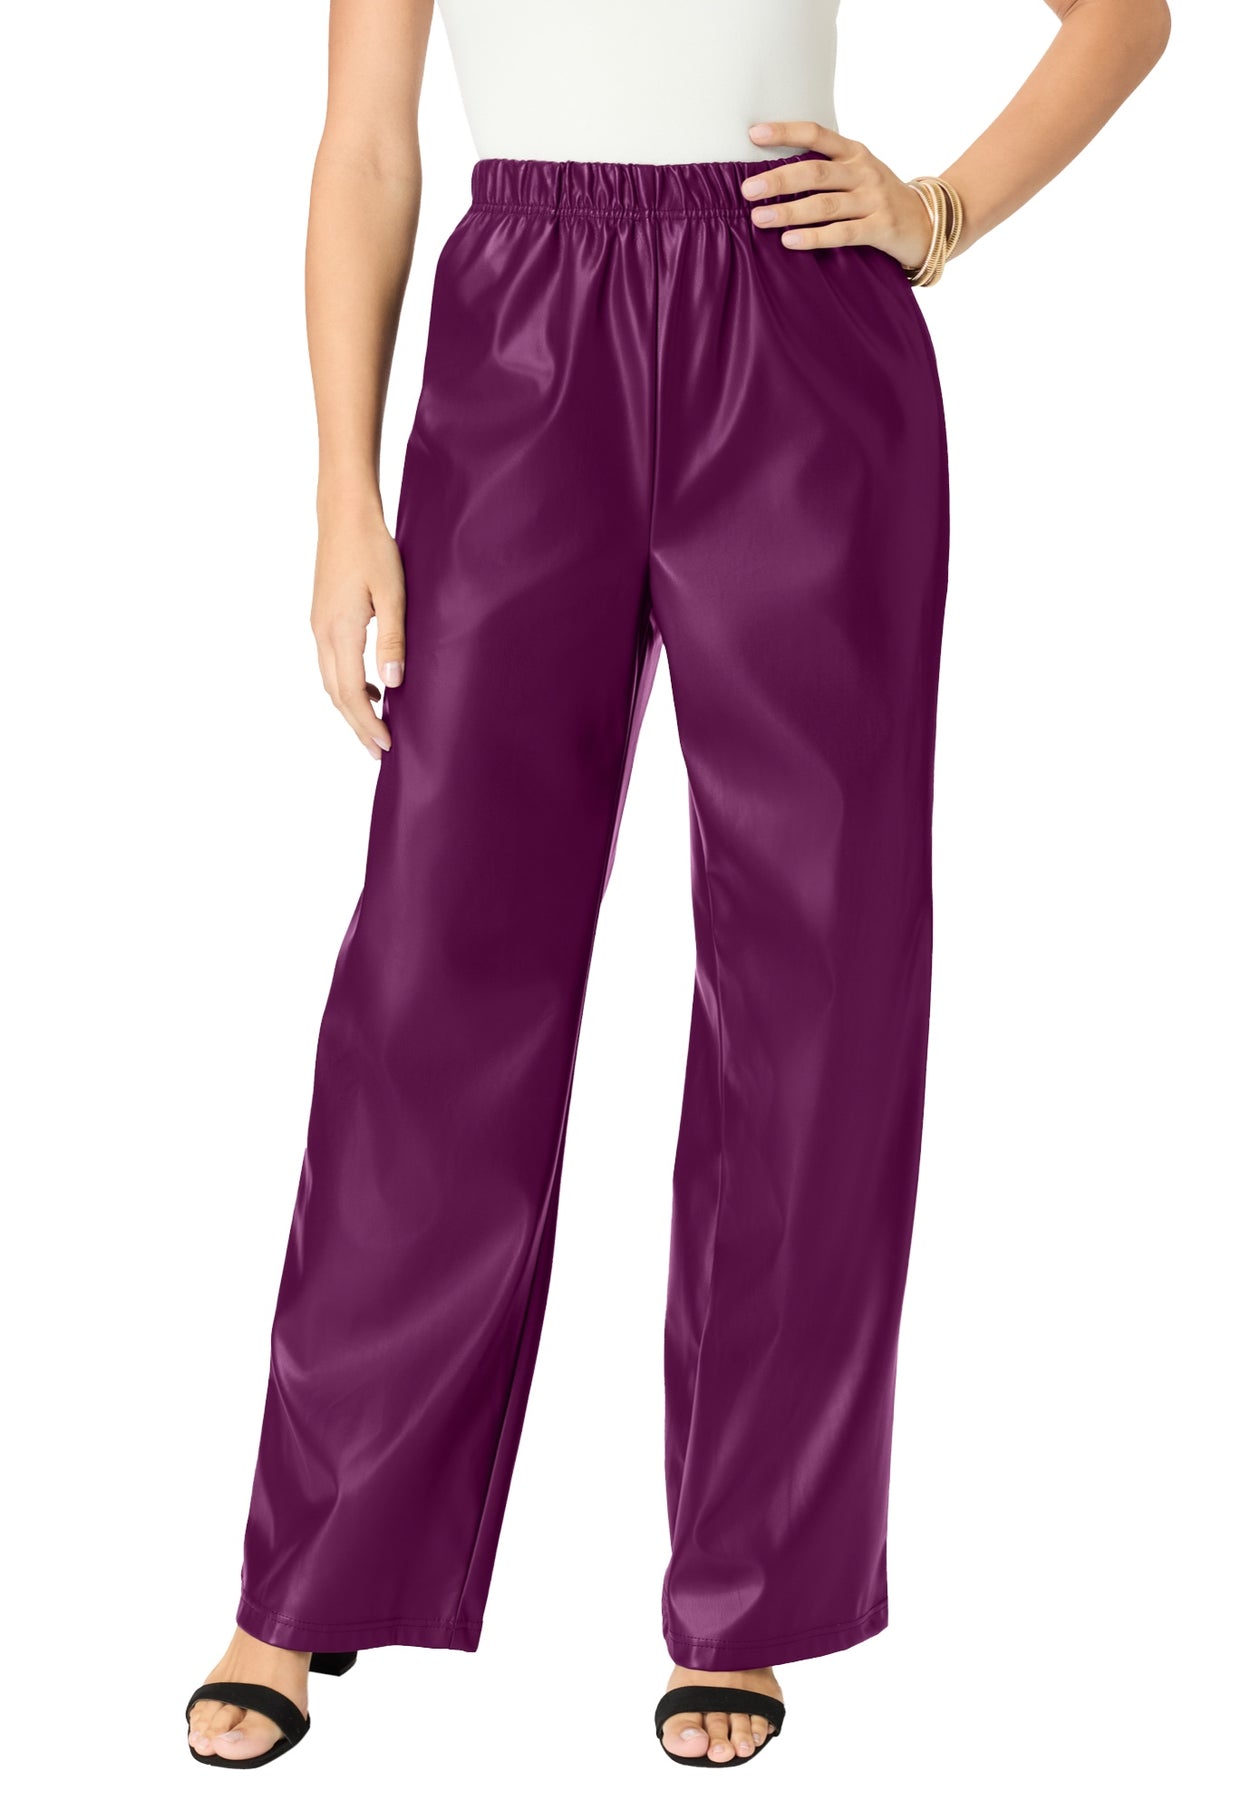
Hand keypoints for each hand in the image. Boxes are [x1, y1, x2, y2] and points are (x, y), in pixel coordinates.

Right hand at [310, 503, 405, 759]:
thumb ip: (392, 640)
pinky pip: (330, 664)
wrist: (343, 514)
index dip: (367, 722)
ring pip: (330, 681)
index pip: (351, 692)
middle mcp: (322, 633)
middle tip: (377, 751)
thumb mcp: (392, 594)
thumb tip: (392, 684)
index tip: (385, 745)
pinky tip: (370, 687)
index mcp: (339, 630)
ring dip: (350, 707)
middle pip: (336, 694)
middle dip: (356, 725)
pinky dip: (346, 685)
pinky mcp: (321, 617)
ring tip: (373, 727)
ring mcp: (318, 625)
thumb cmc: (372, 548)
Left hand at [741, 120, 932, 270]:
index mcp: (855, 153)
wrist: (928, 222)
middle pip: (815, 173)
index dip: (786, 132)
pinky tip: (789, 241)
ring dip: (790, 212)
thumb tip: (773, 176)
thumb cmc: (880, 199)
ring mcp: (874, 199)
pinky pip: (842, 233)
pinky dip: (814, 237)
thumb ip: (826, 171)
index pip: (817, 135)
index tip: (754, 134)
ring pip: (825, 204)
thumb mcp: (858, 174)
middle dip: (779, 180)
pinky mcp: (881, 228)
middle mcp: (864, 172)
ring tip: (760, 218)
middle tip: (748, 190)